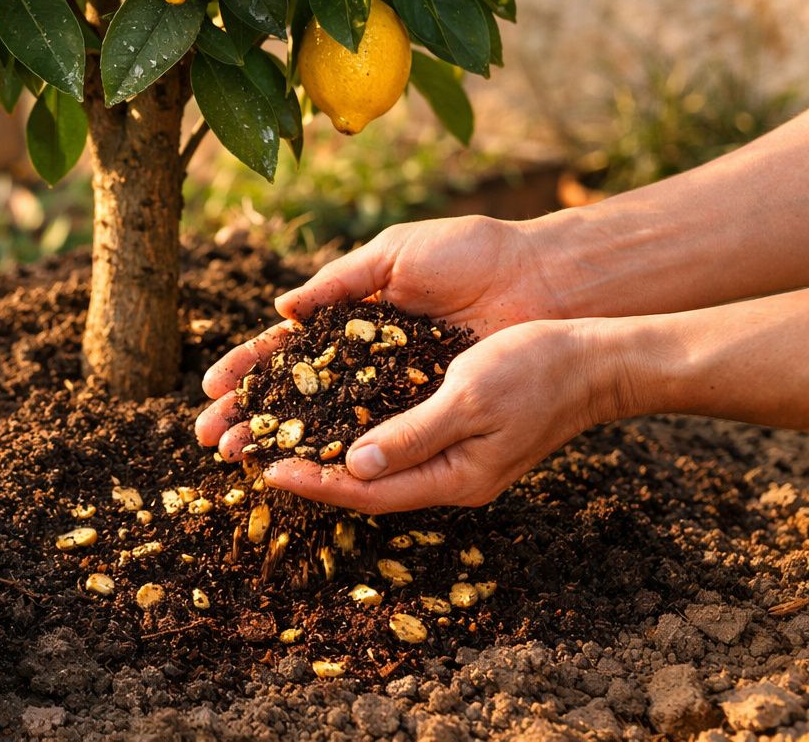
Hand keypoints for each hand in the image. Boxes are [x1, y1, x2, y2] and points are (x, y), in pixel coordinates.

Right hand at [196, 216, 571, 453]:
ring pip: (327, 420)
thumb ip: (339, 283)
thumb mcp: (395, 256)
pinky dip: (342, 450)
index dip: (247, 370)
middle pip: (296, 393)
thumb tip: (281, 310)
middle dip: (251, 415)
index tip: (210, 389)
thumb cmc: (470, 254)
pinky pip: (380, 434)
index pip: (286, 349)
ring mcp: (398, 387)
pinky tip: (307, 465)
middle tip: (209, 439)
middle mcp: (368, 359)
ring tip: (239, 456)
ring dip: (282, 439)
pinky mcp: (431, 407)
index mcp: (353, 317)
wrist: (540, 276)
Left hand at [263, 319, 617, 513]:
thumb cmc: (537, 371)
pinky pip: (395, 435)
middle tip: (256, 455)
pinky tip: (329, 410)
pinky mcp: (456, 427)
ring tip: (278, 434)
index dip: (317, 483)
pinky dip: (358, 426)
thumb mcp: (469, 398)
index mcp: (454, 478)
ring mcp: (454, 454)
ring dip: (328, 449)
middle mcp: (449, 474)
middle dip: (311, 471)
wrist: (596, 359)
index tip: (268, 469)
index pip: (369, 493)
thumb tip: (355, 464)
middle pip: (366, 483)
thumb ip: (413, 434)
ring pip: (377, 460)